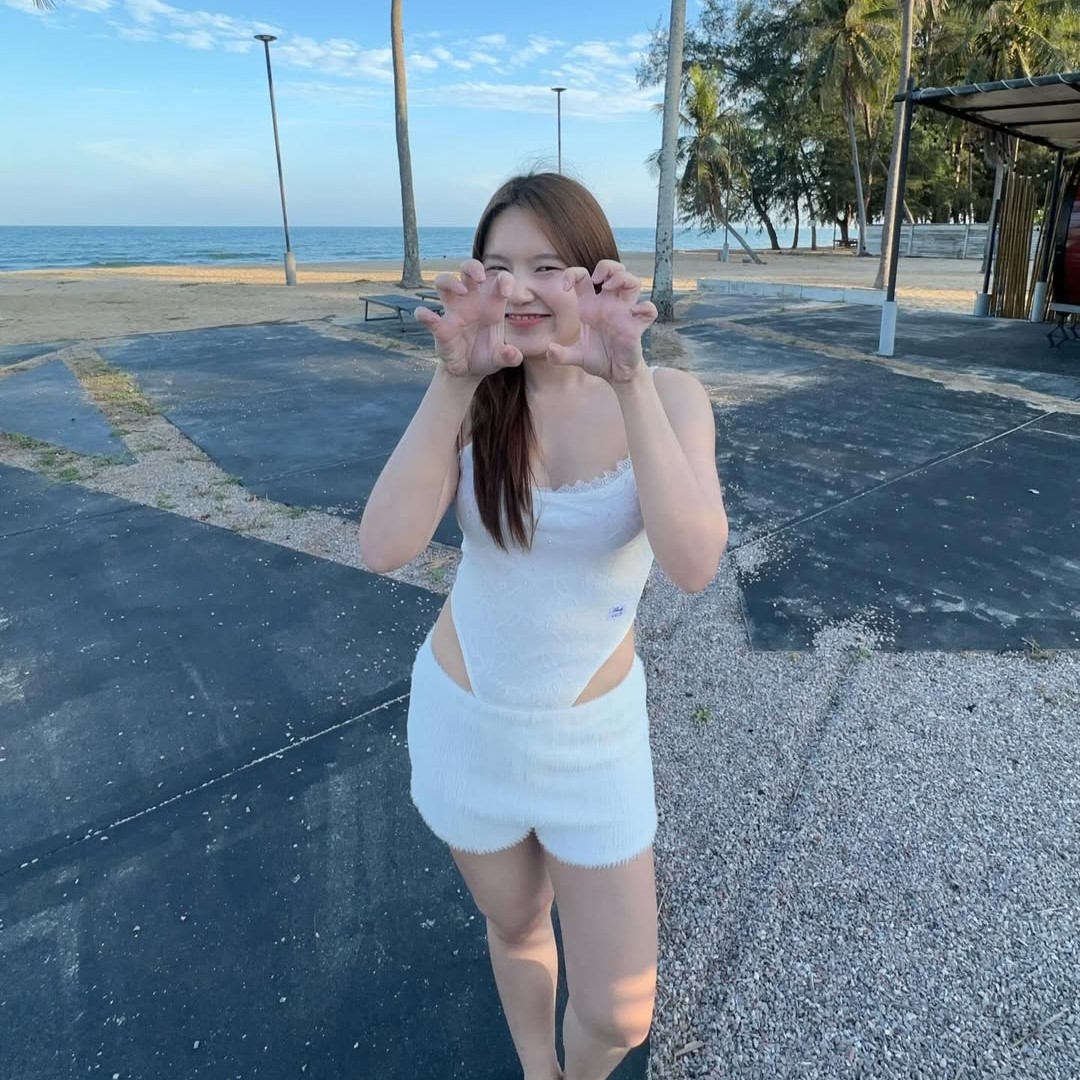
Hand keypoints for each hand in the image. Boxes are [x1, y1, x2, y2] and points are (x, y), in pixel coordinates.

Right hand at [414, 259, 523, 377]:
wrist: (468, 372)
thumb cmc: (486, 356)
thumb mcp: (501, 358)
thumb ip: (510, 356)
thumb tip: (512, 354)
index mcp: (491, 304)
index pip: (499, 279)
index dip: (504, 279)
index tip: (506, 294)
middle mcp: (471, 302)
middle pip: (468, 269)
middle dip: (473, 267)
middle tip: (479, 278)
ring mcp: (453, 312)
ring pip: (443, 282)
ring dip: (450, 282)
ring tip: (461, 292)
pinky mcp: (439, 327)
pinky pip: (426, 315)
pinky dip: (424, 314)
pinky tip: (430, 318)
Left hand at [545, 260, 656, 382]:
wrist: (615, 374)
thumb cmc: (598, 359)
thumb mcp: (577, 357)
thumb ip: (562, 355)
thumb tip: (550, 350)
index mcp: (591, 306)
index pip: (583, 277)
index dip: (573, 274)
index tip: (565, 287)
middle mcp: (608, 304)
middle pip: (613, 270)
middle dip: (607, 266)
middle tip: (597, 279)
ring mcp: (624, 313)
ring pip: (632, 282)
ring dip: (623, 278)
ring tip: (610, 288)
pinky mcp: (636, 326)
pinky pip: (649, 310)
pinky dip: (646, 307)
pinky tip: (634, 314)